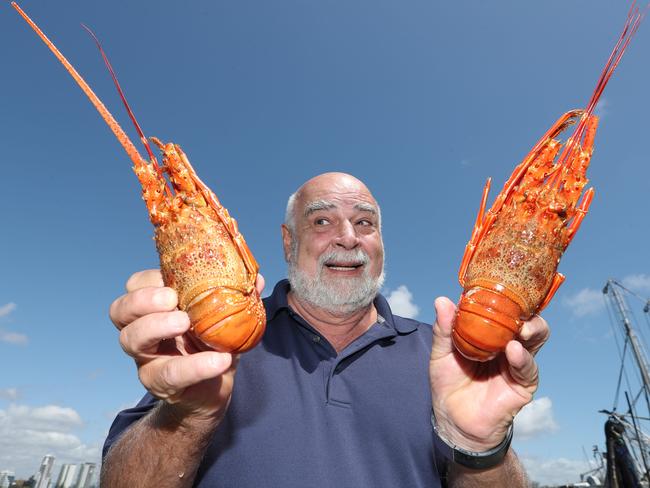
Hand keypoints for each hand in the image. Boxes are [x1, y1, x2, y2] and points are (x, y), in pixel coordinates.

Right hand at [109, 269, 264, 423]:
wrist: (212, 390)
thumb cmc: (213, 344)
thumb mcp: (224, 317)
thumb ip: (236, 296)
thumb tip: (257, 278)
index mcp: (155, 308)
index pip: (135, 285)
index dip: (150, 280)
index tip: (175, 280)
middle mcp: (142, 330)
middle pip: (120, 310)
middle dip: (142, 299)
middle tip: (171, 299)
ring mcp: (146, 358)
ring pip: (131, 339)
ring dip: (156, 326)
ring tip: (186, 322)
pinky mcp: (160, 384)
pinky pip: (170, 374)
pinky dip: (196, 365)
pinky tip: (221, 360)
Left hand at [429, 297, 548, 451]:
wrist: (453, 421)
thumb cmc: (448, 384)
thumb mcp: (441, 354)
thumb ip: (443, 329)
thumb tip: (442, 300)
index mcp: (489, 333)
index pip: (503, 309)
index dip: (504, 296)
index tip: (498, 284)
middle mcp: (507, 343)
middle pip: (526, 319)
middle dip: (525, 310)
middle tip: (516, 305)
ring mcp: (517, 363)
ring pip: (535, 339)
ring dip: (531, 329)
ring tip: (521, 328)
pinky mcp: (522, 384)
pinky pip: (528, 368)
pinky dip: (523, 358)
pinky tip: (514, 350)